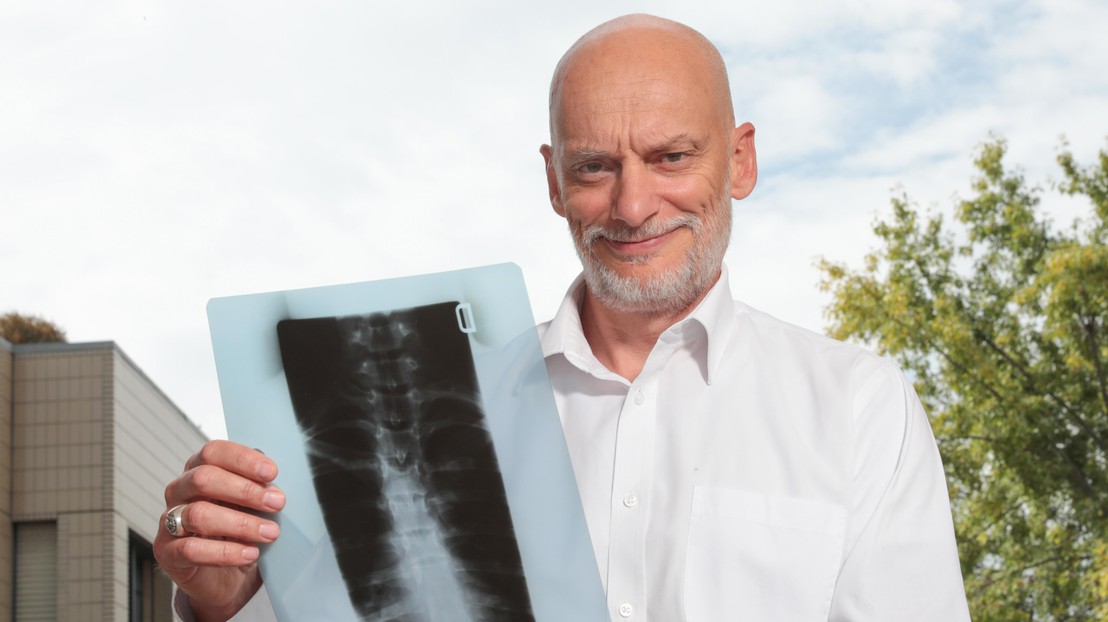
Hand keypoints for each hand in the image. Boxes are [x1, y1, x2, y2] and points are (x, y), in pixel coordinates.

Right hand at [154, 440, 285, 621]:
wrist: (224, 579)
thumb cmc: (238, 533)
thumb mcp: (251, 507)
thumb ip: (258, 490)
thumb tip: (276, 485)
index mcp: (199, 471)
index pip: (213, 452)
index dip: (242, 459)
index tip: (272, 472)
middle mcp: (180, 492)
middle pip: (204, 479)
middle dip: (245, 490)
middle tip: (277, 503)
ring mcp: (169, 522)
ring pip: (198, 514)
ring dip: (241, 523)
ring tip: (270, 532)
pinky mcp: (168, 553)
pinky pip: (192, 549)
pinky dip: (225, 552)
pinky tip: (250, 553)